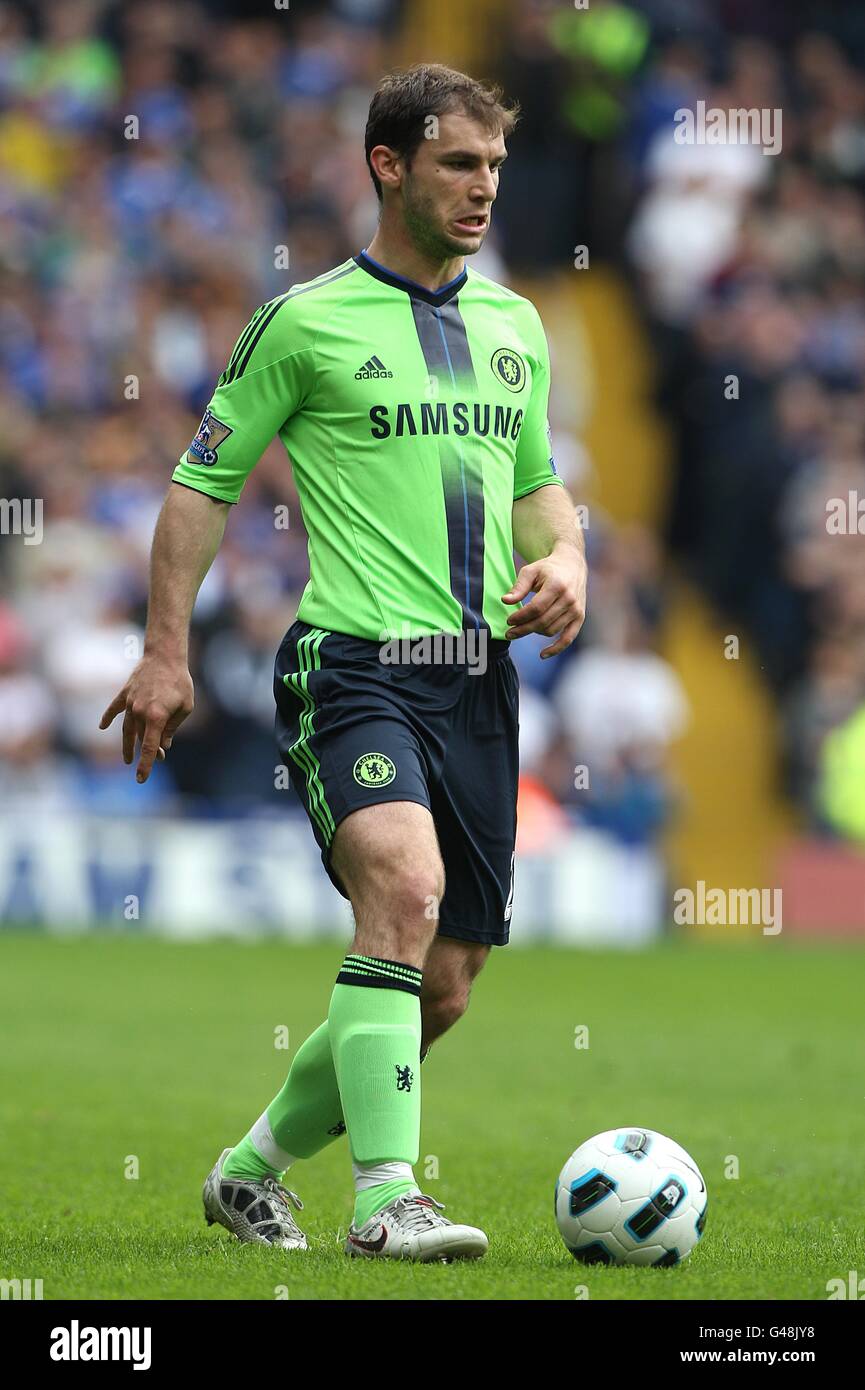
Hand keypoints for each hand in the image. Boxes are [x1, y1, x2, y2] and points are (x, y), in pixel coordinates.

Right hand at [99, 654, 193, 782]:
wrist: (165, 656)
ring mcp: (130, 703)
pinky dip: (108, 717)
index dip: (146, 765)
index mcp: (156, 717)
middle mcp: (140, 712)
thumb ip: (172, 728)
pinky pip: (114, 708)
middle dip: (147, 752)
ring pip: (126, 728)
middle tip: (155, 760)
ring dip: (127, 744)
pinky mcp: (125, 693)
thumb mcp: (185, 707)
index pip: (150, 748)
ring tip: (126, 757)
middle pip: (140, 739)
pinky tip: (102, 726)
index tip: (140, 780)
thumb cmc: (180, 682)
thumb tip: (165, 745)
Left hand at [502, 543, 586, 657]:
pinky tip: (542, 654)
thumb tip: (505, 601)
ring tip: (522, 630)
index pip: (536, 608)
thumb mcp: (531, 571)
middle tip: (509, 633)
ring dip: (534, 633)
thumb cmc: (548, 568)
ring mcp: (576, 609)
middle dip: (523, 629)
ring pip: (551, 630)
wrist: (572, 565)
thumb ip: (518, 587)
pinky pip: (568, 638)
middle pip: (542, 622)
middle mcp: (569, 599)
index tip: (508, 621)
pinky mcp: (580, 617)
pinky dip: (556, 649)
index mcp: (557, 586)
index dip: (520, 617)